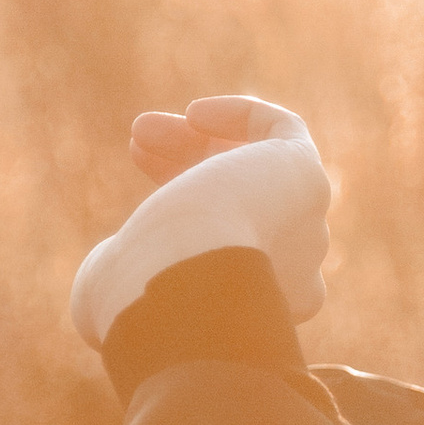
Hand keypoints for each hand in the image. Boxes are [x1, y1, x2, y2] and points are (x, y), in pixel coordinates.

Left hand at [67, 94, 331, 348]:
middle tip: (137, 144)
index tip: (140, 175)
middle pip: (242, 203)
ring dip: (198, 143)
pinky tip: (194, 114)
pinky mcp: (308, 180)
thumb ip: (124, 274)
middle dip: (184, 166)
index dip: (179, 202)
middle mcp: (293, 274)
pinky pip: (287, 134)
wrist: (189, 286)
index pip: (226, 242)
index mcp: (258, 309)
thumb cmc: (143, 296)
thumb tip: (114, 254)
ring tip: (142, 129)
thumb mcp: (116, 289)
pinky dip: (244, 116)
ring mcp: (307, 228)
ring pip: (257, 170)